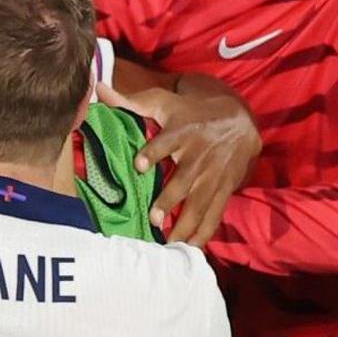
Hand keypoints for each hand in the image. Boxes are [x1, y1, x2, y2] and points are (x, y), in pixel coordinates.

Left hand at [105, 68, 259, 244]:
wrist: (239, 123)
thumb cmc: (191, 113)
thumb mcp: (164, 102)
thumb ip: (131, 101)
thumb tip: (98, 88)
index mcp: (182, 132)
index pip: (166, 143)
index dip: (153, 153)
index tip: (139, 164)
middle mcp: (198, 156)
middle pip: (184, 181)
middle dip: (169, 200)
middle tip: (154, 219)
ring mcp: (212, 176)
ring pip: (200, 203)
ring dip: (186, 224)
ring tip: (170, 242)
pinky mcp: (223, 190)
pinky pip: (214, 214)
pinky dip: (204, 232)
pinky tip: (191, 249)